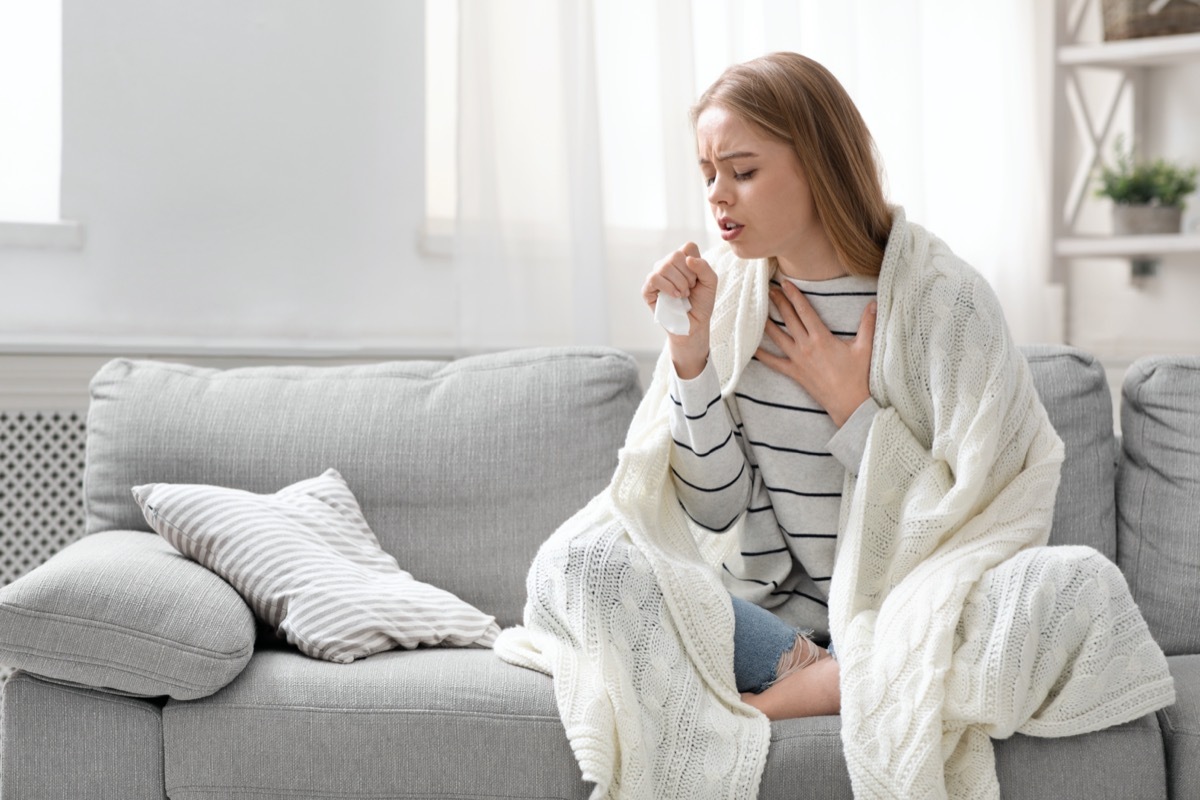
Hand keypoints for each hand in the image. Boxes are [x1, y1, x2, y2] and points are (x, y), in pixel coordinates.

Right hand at [642, 243, 717, 377]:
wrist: (694, 324)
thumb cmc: (702, 303)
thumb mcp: (710, 283)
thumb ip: (704, 267)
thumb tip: (687, 259)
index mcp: (683, 260)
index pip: (688, 247)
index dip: (696, 263)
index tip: (697, 278)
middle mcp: (668, 265)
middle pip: (676, 255)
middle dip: (688, 275)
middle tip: (690, 289)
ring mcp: (656, 276)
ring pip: (665, 266)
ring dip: (679, 283)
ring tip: (683, 295)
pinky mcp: (648, 289)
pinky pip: (654, 278)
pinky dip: (667, 287)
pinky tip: (675, 296)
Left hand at [755, 281, 875, 426]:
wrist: (850, 404)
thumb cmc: (858, 377)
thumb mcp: (865, 348)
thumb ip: (868, 324)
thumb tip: (874, 303)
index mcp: (821, 338)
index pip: (804, 311)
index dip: (794, 295)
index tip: (785, 282)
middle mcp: (806, 347)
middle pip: (788, 319)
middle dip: (778, 302)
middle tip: (769, 289)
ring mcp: (798, 360)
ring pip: (777, 337)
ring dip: (767, 322)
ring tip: (757, 310)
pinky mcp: (794, 373)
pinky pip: (773, 363)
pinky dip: (761, 354)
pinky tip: (751, 346)